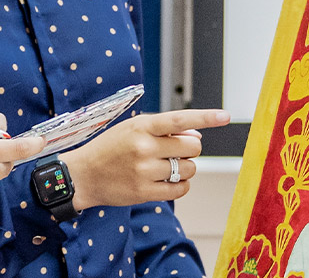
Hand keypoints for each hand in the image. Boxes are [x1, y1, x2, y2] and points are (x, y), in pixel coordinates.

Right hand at [60, 109, 229, 209]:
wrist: (83, 175)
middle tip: (175, 152)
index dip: (205, 117)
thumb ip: (163, 130)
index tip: (225, 116)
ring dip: (184, 168)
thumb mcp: (131, 130)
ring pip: (189, 169)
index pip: (179, 119)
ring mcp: (144, 171)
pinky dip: (180, 185)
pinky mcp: (144, 192)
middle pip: (192, 147)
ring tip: (165, 167)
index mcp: (141, 126)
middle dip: (190, 149)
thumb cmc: (109, 148)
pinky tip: (167, 181)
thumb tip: (196, 136)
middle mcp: (144, 147)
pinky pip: (181, 189)